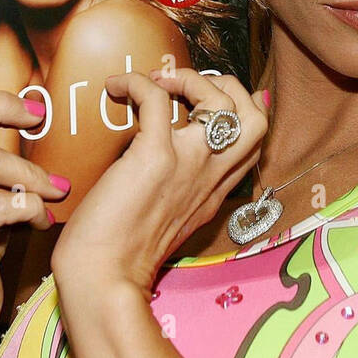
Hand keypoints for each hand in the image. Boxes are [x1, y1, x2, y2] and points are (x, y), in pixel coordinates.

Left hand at [52, 67, 267, 294]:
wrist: (103, 279)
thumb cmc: (121, 253)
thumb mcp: (169, 223)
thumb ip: (181, 193)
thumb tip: (167, 165)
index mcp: (214, 192)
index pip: (252, 142)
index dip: (239, 110)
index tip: (207, 98)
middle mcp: (210, 176)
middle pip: (255, 117)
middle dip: (228, 86)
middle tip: (187, 85)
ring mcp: (188, 164)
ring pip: (223, 101)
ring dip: (188, 77)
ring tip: (157, 81)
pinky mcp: (155, 156)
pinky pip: (156, 98)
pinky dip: (136, 82)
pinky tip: (116, 87)